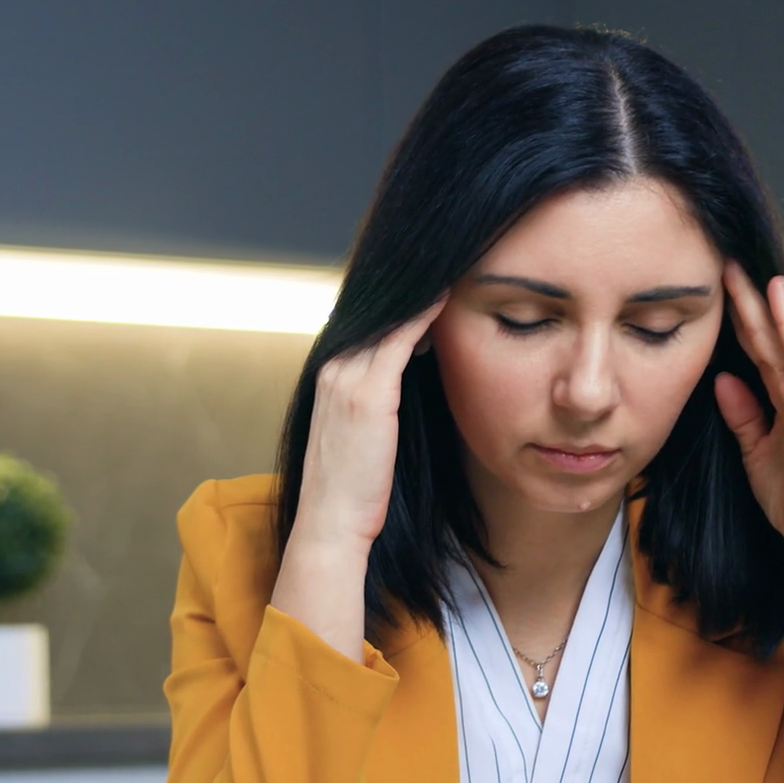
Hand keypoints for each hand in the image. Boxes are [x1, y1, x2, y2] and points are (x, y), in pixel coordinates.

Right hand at [274, 298, 447, 661]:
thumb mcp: (366, 436)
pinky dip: (422, 313)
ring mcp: (346, 379)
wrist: (333, 527)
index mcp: (331, 376)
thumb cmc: (357, 491)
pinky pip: (399, 339)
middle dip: (411, 284)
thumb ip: (382, 403)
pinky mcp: (367, 394)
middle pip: (379, 311)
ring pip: (389, 318)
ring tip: (451, 263)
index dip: (402, 299)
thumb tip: (415, 379)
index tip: (433, 276)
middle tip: (445, 255)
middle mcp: (334, 369)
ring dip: (419, 290)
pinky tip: (446, 293)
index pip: (371, 323)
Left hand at [714, 262, 783, 636]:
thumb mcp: (756, 452)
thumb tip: (722, 380)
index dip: (737, 319)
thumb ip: (743, 415)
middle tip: (721, 262)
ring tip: (738, 266)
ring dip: (760, 301)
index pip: (757, 350)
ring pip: (780, 336)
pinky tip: (773, 296)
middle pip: (766, 335)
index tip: (716, 289)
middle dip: (744, 299)